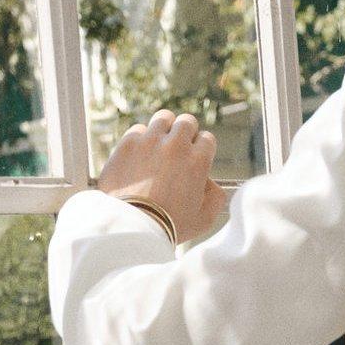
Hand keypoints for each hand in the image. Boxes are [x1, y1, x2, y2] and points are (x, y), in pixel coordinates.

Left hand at [97, 108, 229, 244]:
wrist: (133, 226)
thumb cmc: (171, 226)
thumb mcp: (205, 218)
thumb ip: (216, 196)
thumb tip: (210, 181)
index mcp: (198, 161)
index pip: (207, 138)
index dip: (203, 150)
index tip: (196, 160)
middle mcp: (176, 145)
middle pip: (187, 122)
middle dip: (186, 134)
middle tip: (180, 150)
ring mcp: (150, 141)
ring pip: (163, 118)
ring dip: (165, 130)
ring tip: (160, 146)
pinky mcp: (128, 143)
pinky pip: (138, 130)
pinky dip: (141, 140)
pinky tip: (140, 156)